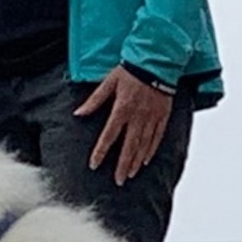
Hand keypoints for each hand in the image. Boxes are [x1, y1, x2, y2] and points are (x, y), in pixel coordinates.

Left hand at [74, 66, 173, 185]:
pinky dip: (152, 150)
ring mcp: (152, 117)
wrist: (157, 60)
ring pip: (144, 145)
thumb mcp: (109, 82)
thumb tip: (79, 113)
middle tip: (119, 181)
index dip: (101, 151)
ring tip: (131, 174)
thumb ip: (94, 100)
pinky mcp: (163, 116)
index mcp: (122, 108)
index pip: (109, 135)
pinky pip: (157, 137)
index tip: (94, 165)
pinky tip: (146, 160)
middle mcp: (138, 116)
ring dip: (137, 161)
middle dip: (123, 165)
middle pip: (129, 146)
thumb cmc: (131, 69)